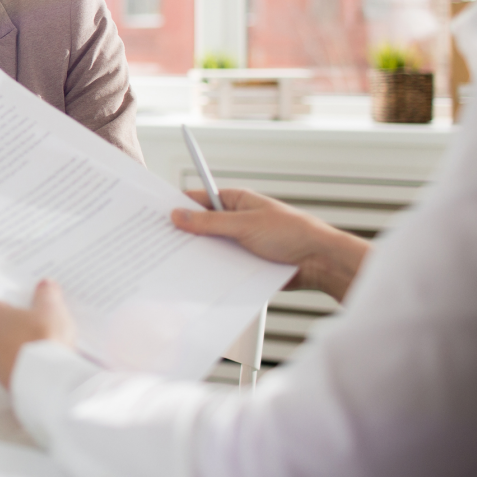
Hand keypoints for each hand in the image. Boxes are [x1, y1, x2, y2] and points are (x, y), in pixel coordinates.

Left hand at [0, 280, 74, 388]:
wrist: (48, 380)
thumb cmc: (43, 341)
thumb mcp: (51, 308)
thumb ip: (47, 294)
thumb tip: (45, 287)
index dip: (11, 299)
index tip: (23, 297)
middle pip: (1, 327)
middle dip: (17, 324)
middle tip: (38, 320)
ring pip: (8, 350)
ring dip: (22, 348)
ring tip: (46, 345)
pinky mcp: (10, 383)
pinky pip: (18, 370)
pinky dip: (29, 367)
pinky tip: (46, 365)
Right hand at [171, 189, 370, 301]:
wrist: (319, 263)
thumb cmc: (291, 233)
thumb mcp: (245, 225)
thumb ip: (209, 222)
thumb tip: (178, 215)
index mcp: (236, 201)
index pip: (199, 199)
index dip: (179, 206)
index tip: (157, 215)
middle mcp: (235, 221)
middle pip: (201, 226)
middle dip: (185, 234)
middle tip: (162, 243)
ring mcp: (239, 243)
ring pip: (209, 248)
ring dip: (198, 255)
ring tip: (176, 263)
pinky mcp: (243, 263)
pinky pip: (220, 265)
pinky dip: (211, 270)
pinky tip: (197, 277)